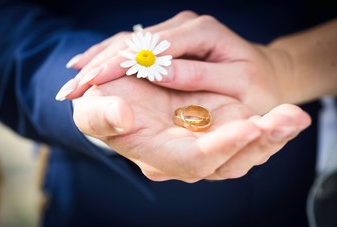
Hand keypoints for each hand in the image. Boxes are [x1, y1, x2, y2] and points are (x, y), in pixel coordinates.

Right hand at [60, 11, 292, 113]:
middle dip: (99, 64)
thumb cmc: (256, 85)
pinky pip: (136, 46)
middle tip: (70, 89)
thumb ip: (197, 74)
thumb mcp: (237, 82)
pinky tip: (90, 61)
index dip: (117, 66)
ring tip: (73, 77)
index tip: (89, 82)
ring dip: (100, 60)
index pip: (151, 49)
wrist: (266, 72)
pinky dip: (112, 55)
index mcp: (203, 34)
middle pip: (134, 43)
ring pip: (130, 43)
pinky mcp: (173, 39)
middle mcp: (186, 26)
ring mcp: (178, 30)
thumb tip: (156, 70)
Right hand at [72, 76, 310, 181]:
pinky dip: (269, 128)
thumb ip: (101, 116)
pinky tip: (287, 116)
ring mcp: (202, 143)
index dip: (219, 147)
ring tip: (294, 117)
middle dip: (259, 144)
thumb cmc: (104, 103)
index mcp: (153, 153)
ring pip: (243, 152)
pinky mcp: (215, 129)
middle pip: (227, 162)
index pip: (191, 161)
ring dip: (272, 136)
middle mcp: (183, 155)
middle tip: (288, 120)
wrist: (122, 93)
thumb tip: (124, 118)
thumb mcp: (92, 107)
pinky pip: (248, 137)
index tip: (249, 127)